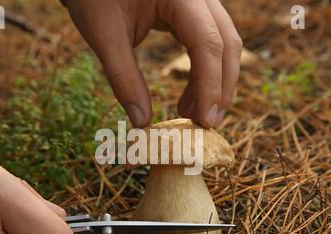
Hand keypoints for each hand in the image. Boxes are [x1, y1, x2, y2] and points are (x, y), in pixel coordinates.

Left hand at [65, 0, 241, 128]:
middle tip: (205, 124)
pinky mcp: (192, 12)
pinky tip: (190, 95)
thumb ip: (123, 78)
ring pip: (222, 44)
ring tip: (191, 114)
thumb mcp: (104, 35)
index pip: (208, 42)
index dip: (210, 85)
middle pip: (226, 43)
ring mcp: (198, 3)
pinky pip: (208, 43)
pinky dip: (203, 72)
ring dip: (214, 82)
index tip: (204, 122)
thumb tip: (141, 123)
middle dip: (220, 87)